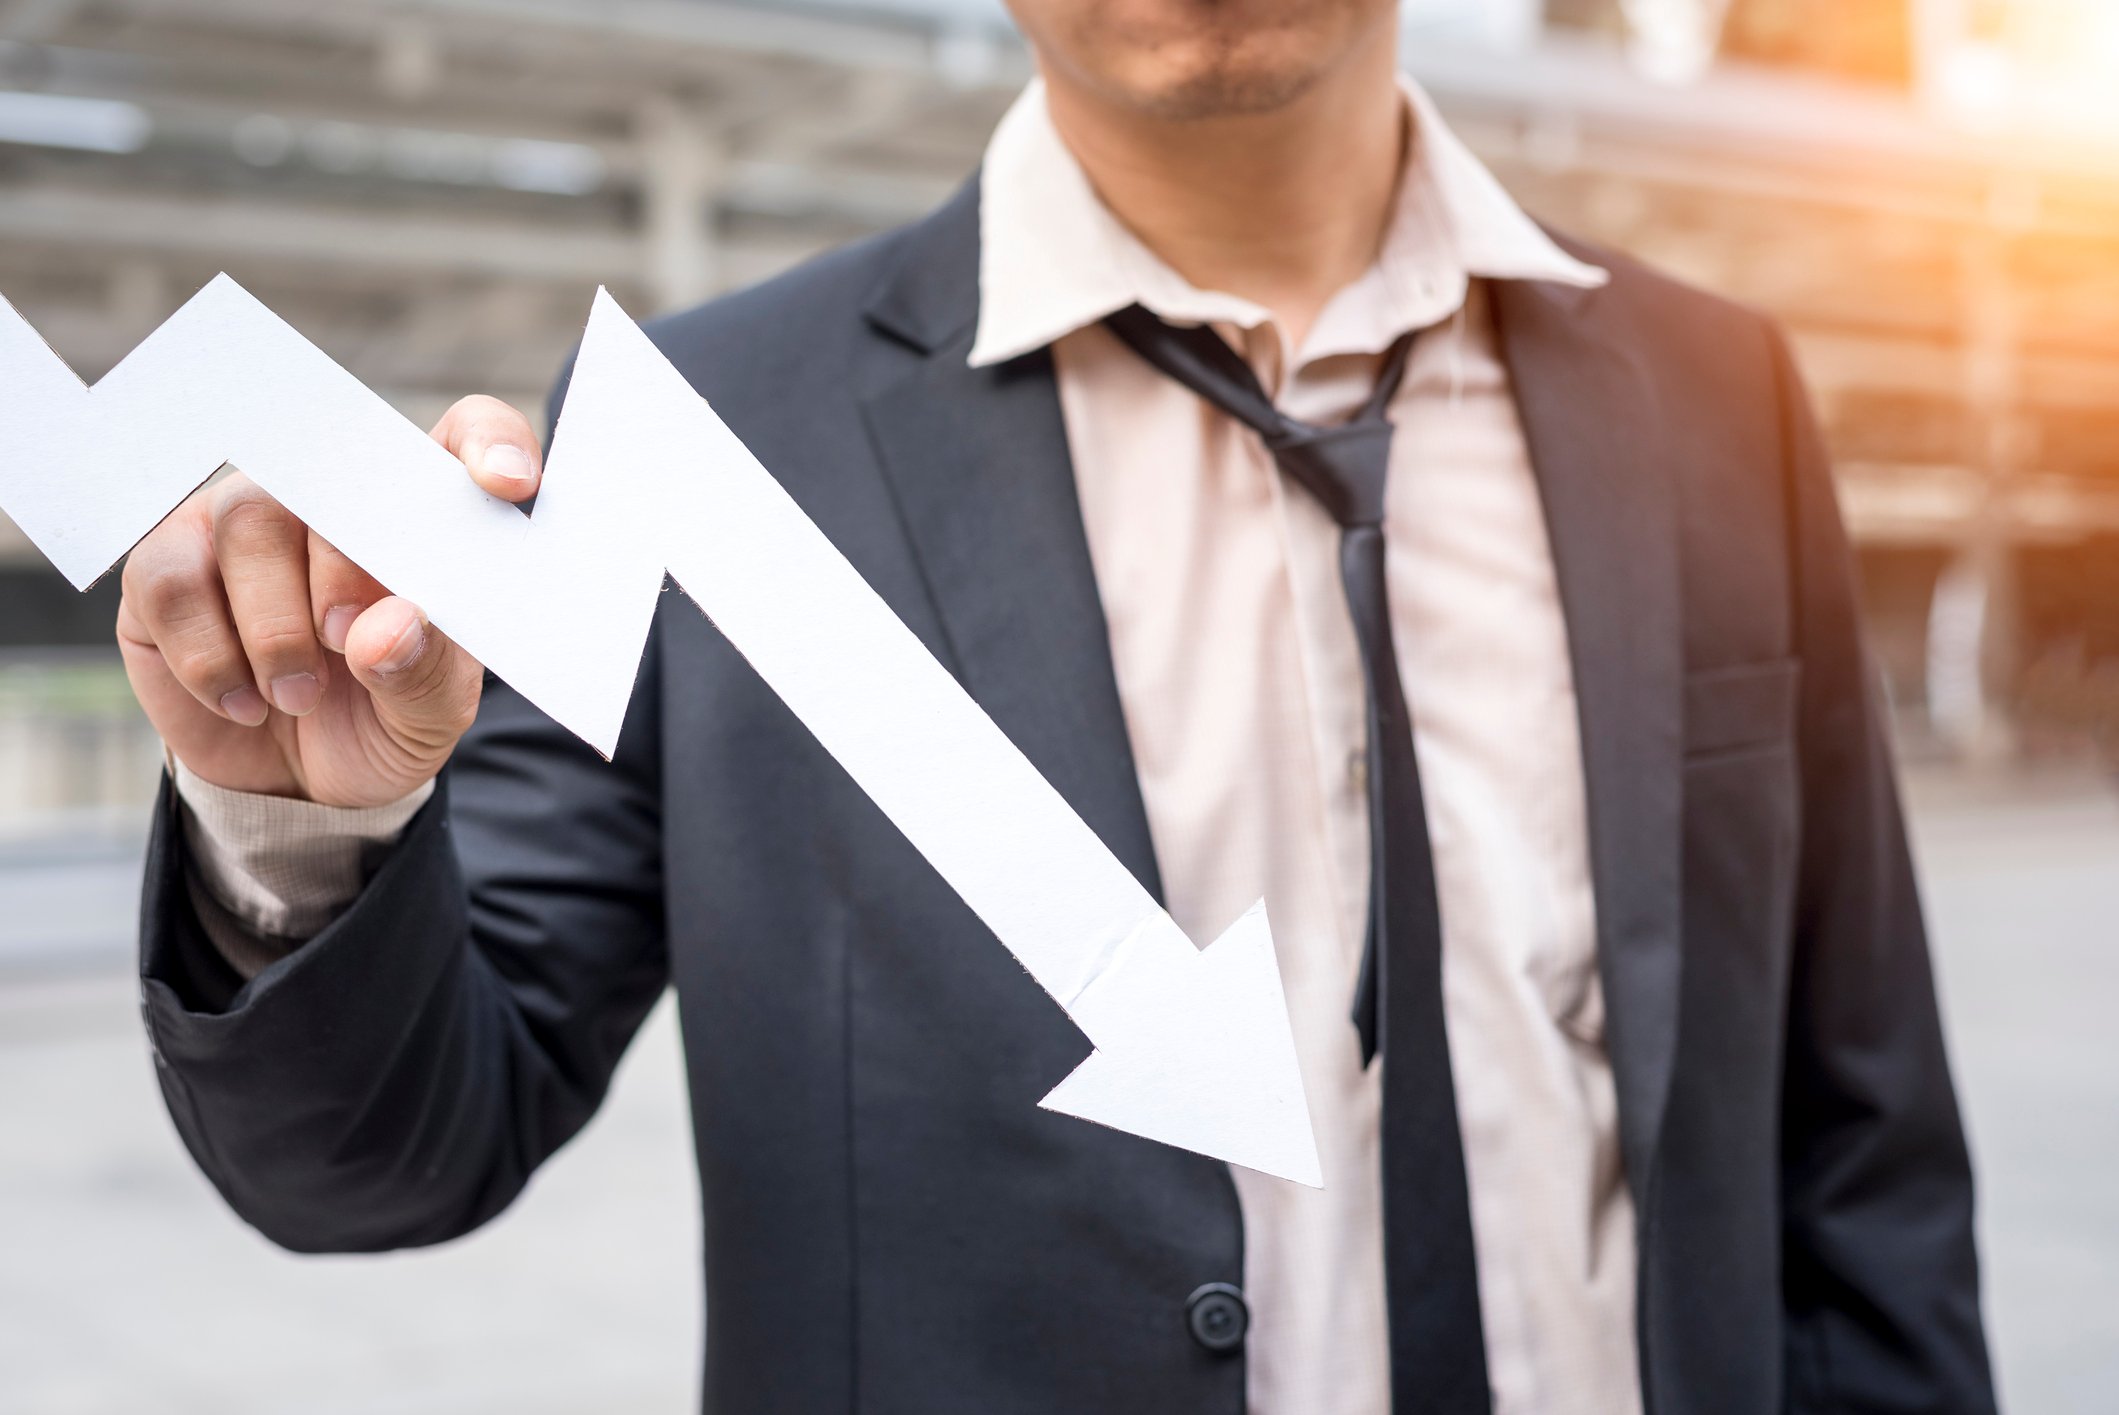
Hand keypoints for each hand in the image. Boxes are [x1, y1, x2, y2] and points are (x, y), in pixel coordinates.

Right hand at [117, 397, 545, 806]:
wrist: (295, 783)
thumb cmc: (381, 720)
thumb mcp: (426, 716)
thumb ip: (423, 673)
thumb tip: (387, 628)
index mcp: (422, 518)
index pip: (466, 435)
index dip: (491, 441)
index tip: (509, 485)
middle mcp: (330, 498)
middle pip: (333, 476)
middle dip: (347, 568)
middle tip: (349, 643)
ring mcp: (241, 522)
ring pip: (247, 521)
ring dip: (275, 627)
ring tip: (298, 695)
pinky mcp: (166, 563)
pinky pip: (170, 578)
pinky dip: (210, 655)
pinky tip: (244, 701)